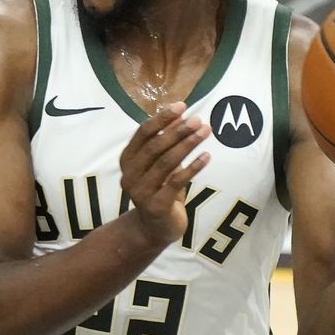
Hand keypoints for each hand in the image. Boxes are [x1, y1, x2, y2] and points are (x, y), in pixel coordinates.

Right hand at [119, 102, 210, 245]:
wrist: (153, 228)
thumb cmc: (159, 190)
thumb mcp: (160, 164)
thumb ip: (166, 142)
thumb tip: (180, 115)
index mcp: (127, 160)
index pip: (143, 134)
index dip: (162, 118)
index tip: (181, 106)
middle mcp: (129, 175)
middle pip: (155, 147)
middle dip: (178, 131)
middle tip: (198, 120)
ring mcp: (141, 192)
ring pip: (166, 162)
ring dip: (187, 145)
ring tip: (205, 132)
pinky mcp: (156, 205)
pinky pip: (176, 182)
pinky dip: (193, 167)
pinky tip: (207, 156)